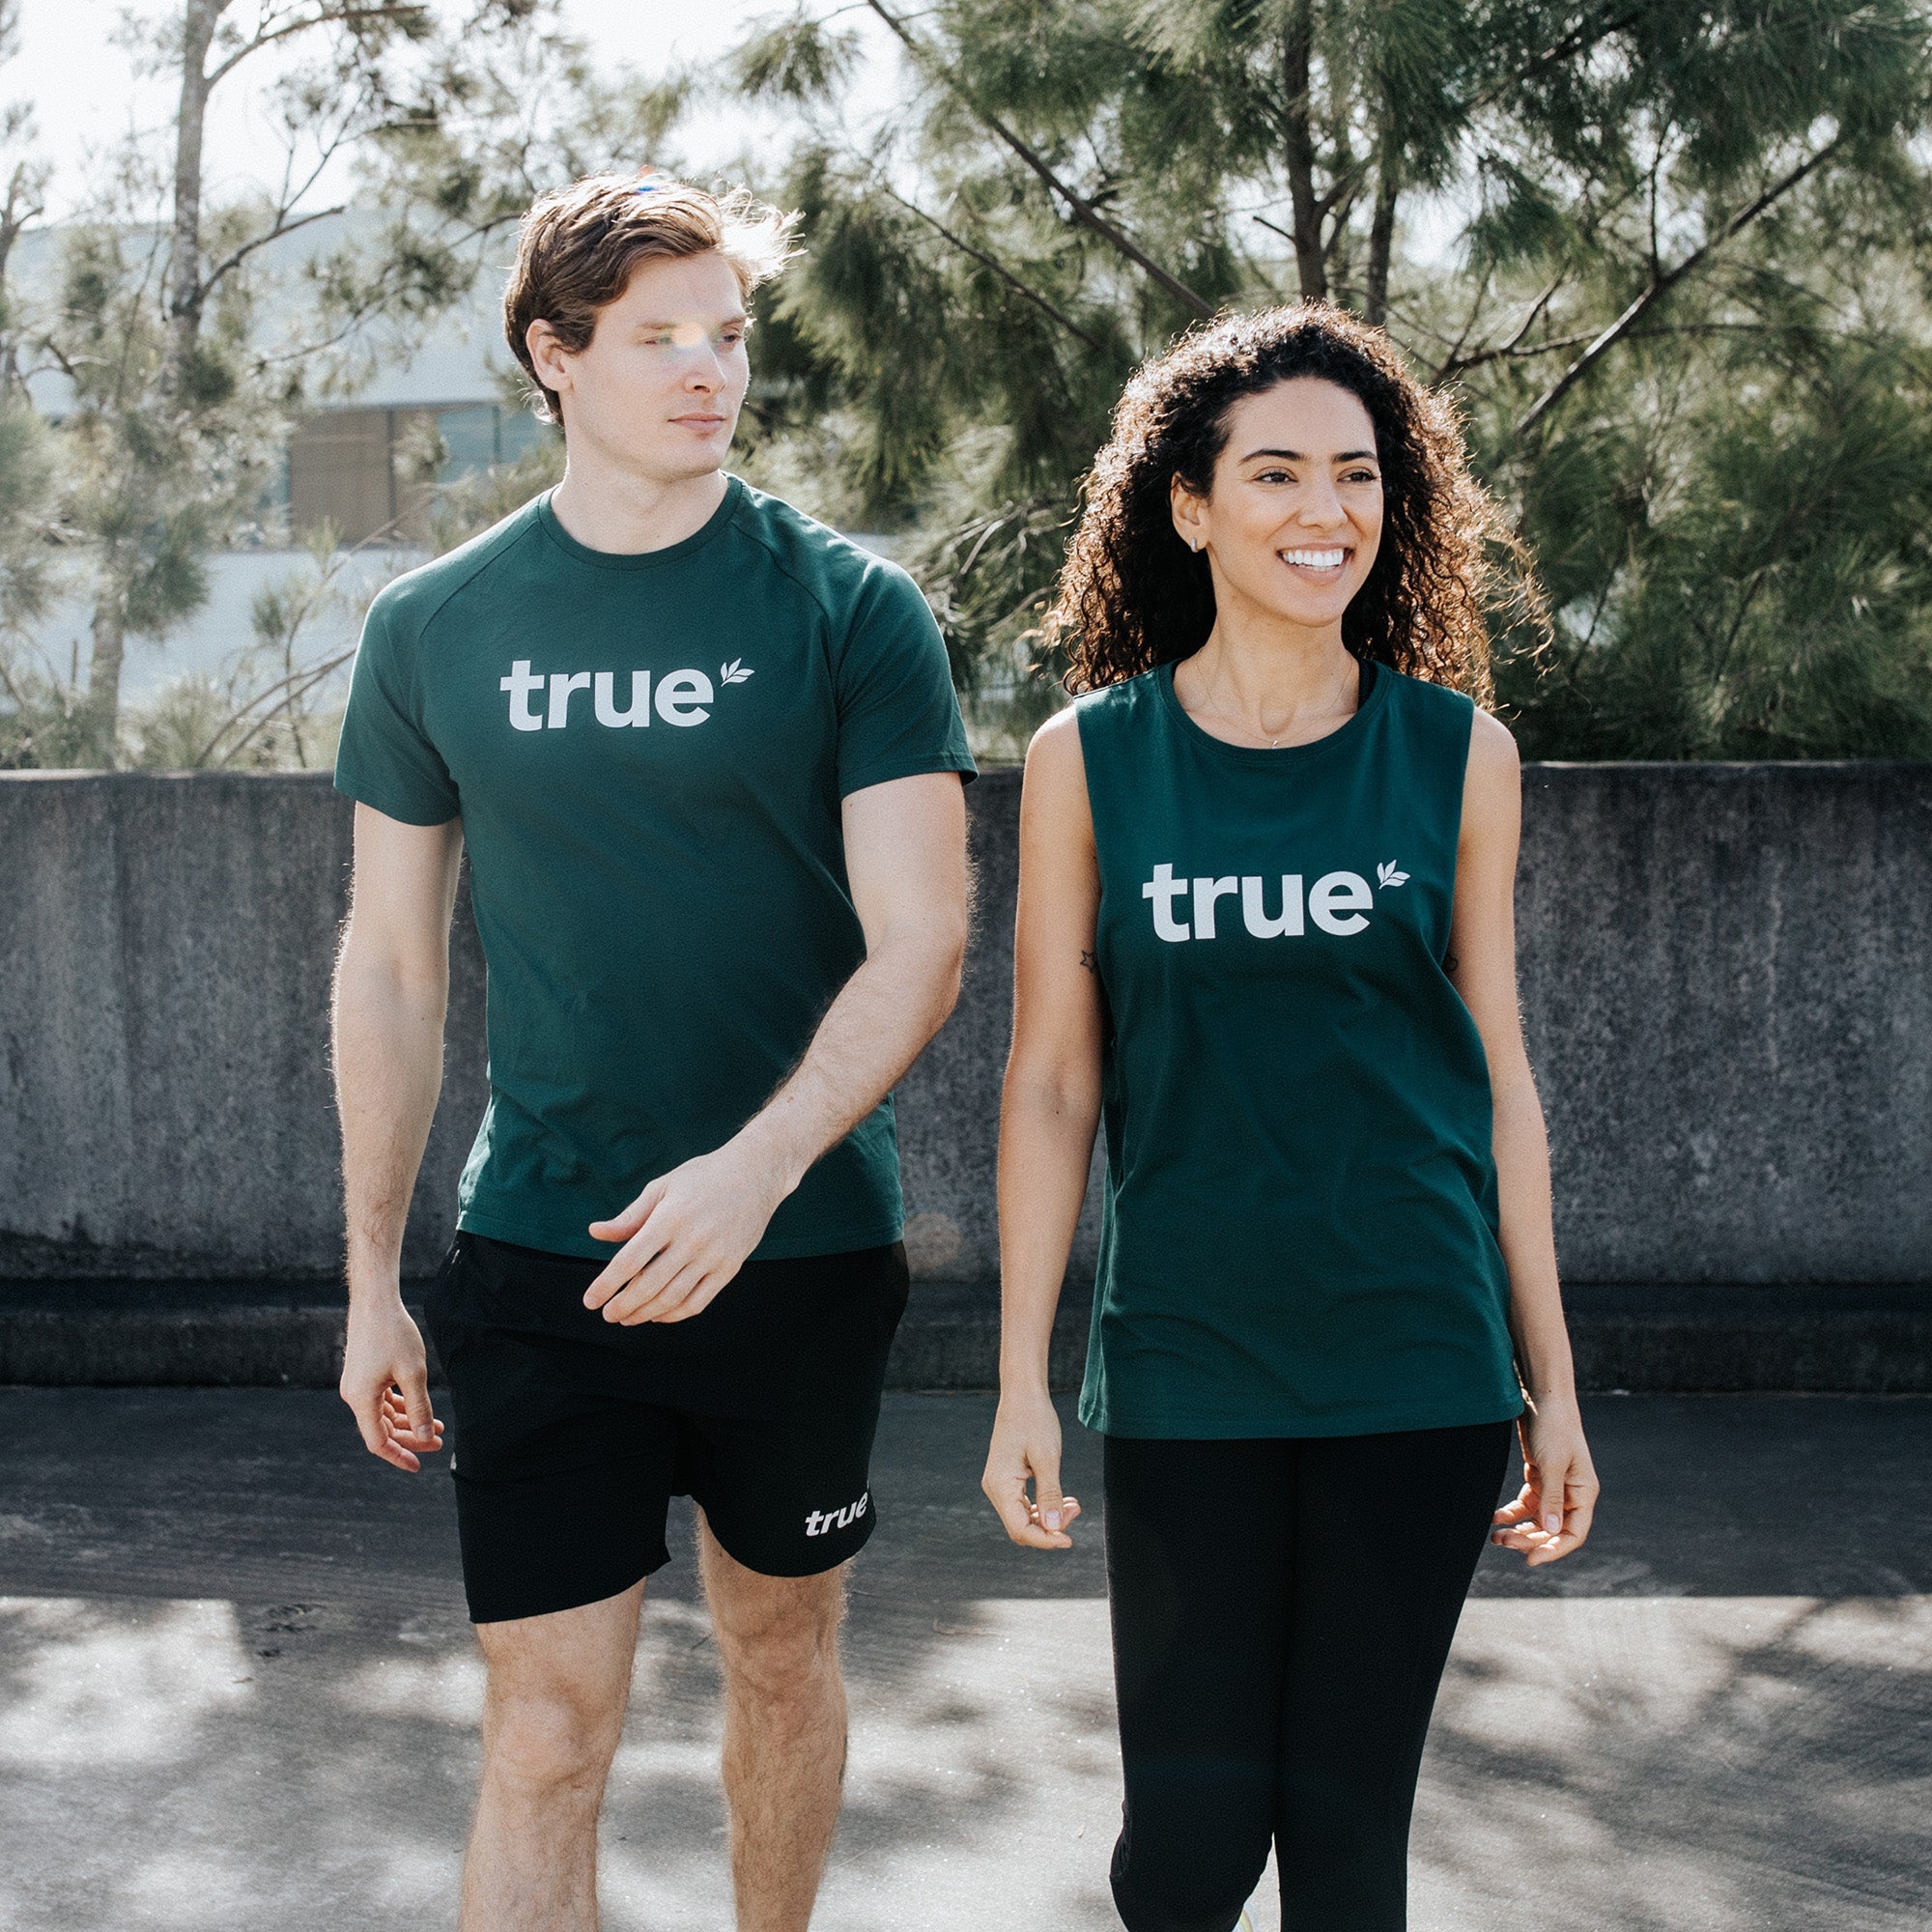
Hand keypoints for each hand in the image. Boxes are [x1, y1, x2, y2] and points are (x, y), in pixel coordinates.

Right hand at [340, 1291, 442, 1472]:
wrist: (376, 1301)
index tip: (418, 1465)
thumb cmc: (394, 1334)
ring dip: (409, 1421)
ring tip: (436, 1427)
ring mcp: (358, 1385)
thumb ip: (419, 1407)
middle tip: (437, 1443)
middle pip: (382, 1429)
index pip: (378, 1441)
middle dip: (410, 1438)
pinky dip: (401, 1406)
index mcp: (360, 1399)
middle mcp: (354, 1395)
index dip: (398, 1455)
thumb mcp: (413, 1373)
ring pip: (384, 1415)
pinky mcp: (364, 1375)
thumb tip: (425, 1437)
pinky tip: (420, 1408)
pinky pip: (382, 1400)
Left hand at [584, 1136, 789, 1324]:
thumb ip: (630, 1216)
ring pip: (673, 1298)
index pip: (631, 1260)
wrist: (756, 1174)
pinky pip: (699, 1301)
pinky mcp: (730, 1268)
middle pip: (649, 1285)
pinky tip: (658, 1314)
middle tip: (607, 1315)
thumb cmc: (703, 1177)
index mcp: (671, 1217)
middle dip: (623, 1306)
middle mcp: (693, 1239)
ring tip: (627, 1319)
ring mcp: (714, 1256)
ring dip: (645, 1314)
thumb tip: (595, 1233)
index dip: (607, 1284)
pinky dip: (675, 1314)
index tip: (590, 1300)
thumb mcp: (663, 1187)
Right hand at [982, 1385, 1082, 1549]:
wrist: (1022, 1394)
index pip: (1020, 1530)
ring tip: (1074, 1504)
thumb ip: (1050, 1495)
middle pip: (1020, 1527)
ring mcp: (998, 1484)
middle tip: (1076, 1509)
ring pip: (1022, 1518)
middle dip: (1050, 1528)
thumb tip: (1054, 1528)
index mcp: (1000, 1485)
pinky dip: (1042, 1507)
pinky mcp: (1006, 1479)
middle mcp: (994, 1488)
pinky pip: (1022, 1504)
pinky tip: (1062, 1500)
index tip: (1070, 1540)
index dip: (1046, 1540)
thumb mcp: (1047, 1458)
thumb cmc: (1035, 1420)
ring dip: (1048, 1518)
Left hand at [1491, 1392, 1597, 1564]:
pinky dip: (1511, 1513)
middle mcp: (1571, 1494)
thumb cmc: (1553, 1427)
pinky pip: (1526, 1504)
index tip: (1529, 1561)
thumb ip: (1551, 1498)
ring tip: (1495, 1536)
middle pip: (1552, 1530)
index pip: (1572, 1534)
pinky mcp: (1538, 1477)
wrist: (1542, 1396)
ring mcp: (1554, 1486)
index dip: (1553, 1550)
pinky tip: (1494, 1518)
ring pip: (1538, 1520)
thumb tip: (1551, 1530)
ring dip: (1518, 1530)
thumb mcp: (1552, 1463)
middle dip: (1529, 1540)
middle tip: (1502, 1542)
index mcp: (1583, 1493)